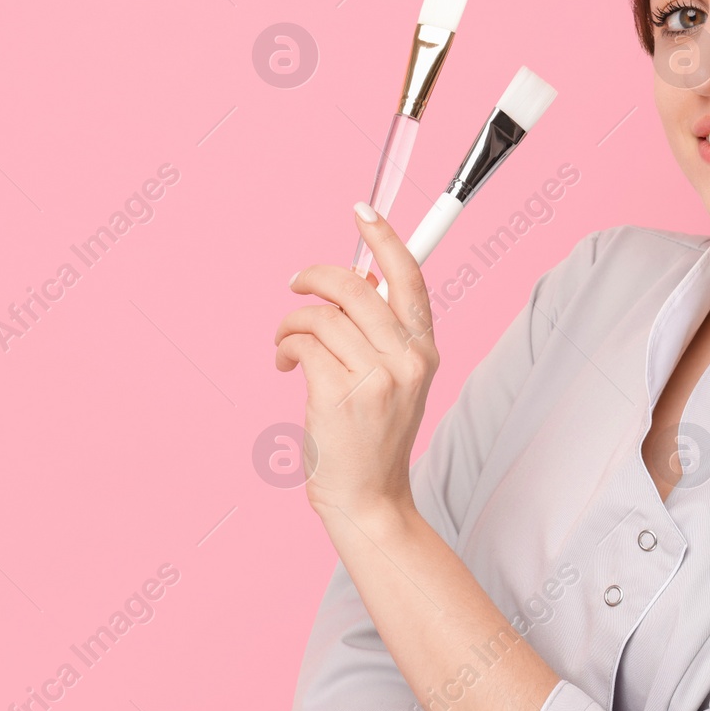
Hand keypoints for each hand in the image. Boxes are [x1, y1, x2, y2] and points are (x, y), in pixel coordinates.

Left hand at [275, 201, 439, 521]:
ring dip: (292, 324)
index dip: (385, 237)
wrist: (369, 499)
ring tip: (287, 346)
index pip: (409, 276)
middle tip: (295, 284)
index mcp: (424, 350)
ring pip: (320, 316)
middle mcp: (407, 359)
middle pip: (353, 287)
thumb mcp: (396, 379)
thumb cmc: (375, 437)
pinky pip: (301, 343)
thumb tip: (359, 280)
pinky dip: (285, 348)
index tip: (362, 210)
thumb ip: (384, 332)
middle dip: (314, 278)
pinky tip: (286, 366)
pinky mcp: (339, 394)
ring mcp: (375, 378)